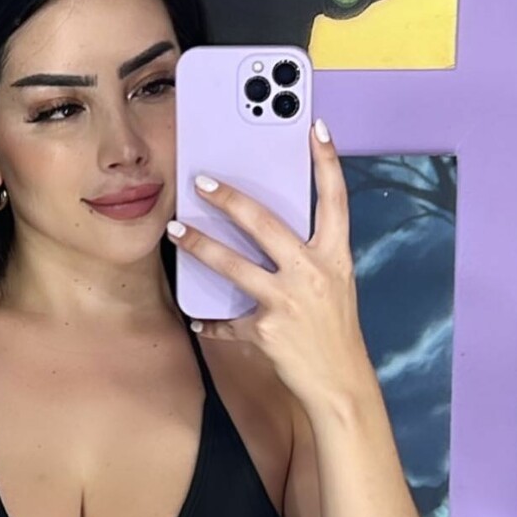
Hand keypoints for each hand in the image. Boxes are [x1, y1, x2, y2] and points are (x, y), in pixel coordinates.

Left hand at [167, 120, 371, 410]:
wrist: (341, 385)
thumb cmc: (334, 333)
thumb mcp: (333, 287)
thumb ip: (308, 258)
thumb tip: (273, 233)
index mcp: (335, 258)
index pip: (336, 200)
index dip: (328, 163)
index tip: (316, 130)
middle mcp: (314, 273)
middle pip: (266, 223)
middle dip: (229, 199)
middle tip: (201, 182)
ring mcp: (289, 301)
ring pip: (234, 265)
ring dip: (200, 246)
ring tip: (175, 231)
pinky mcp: (267, 330)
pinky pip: (229, 321)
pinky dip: (211, 321)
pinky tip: (198, 319)